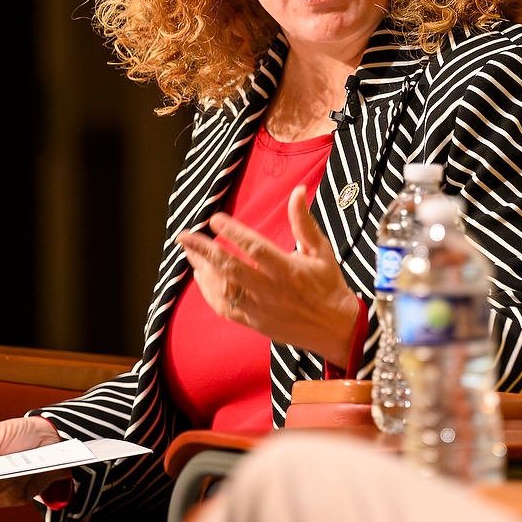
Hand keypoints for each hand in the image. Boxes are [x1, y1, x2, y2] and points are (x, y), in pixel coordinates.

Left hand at [176, 185, 362, 368]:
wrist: (336, 330)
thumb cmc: (329, 286)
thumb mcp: (321, 252)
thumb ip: (304, 222)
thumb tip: (297, 192)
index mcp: (288, 270)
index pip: (255, 249)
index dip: (233, 233)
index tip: (215, 219)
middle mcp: (271, 291)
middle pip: (231, 269)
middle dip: (204, 251)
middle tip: (184, 236)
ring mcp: (260, 310)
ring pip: (224, 290)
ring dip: (204, 270)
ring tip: (189, 253)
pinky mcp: (255, 323)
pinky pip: (225, 308)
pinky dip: (210, 292)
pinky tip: (201, 277)